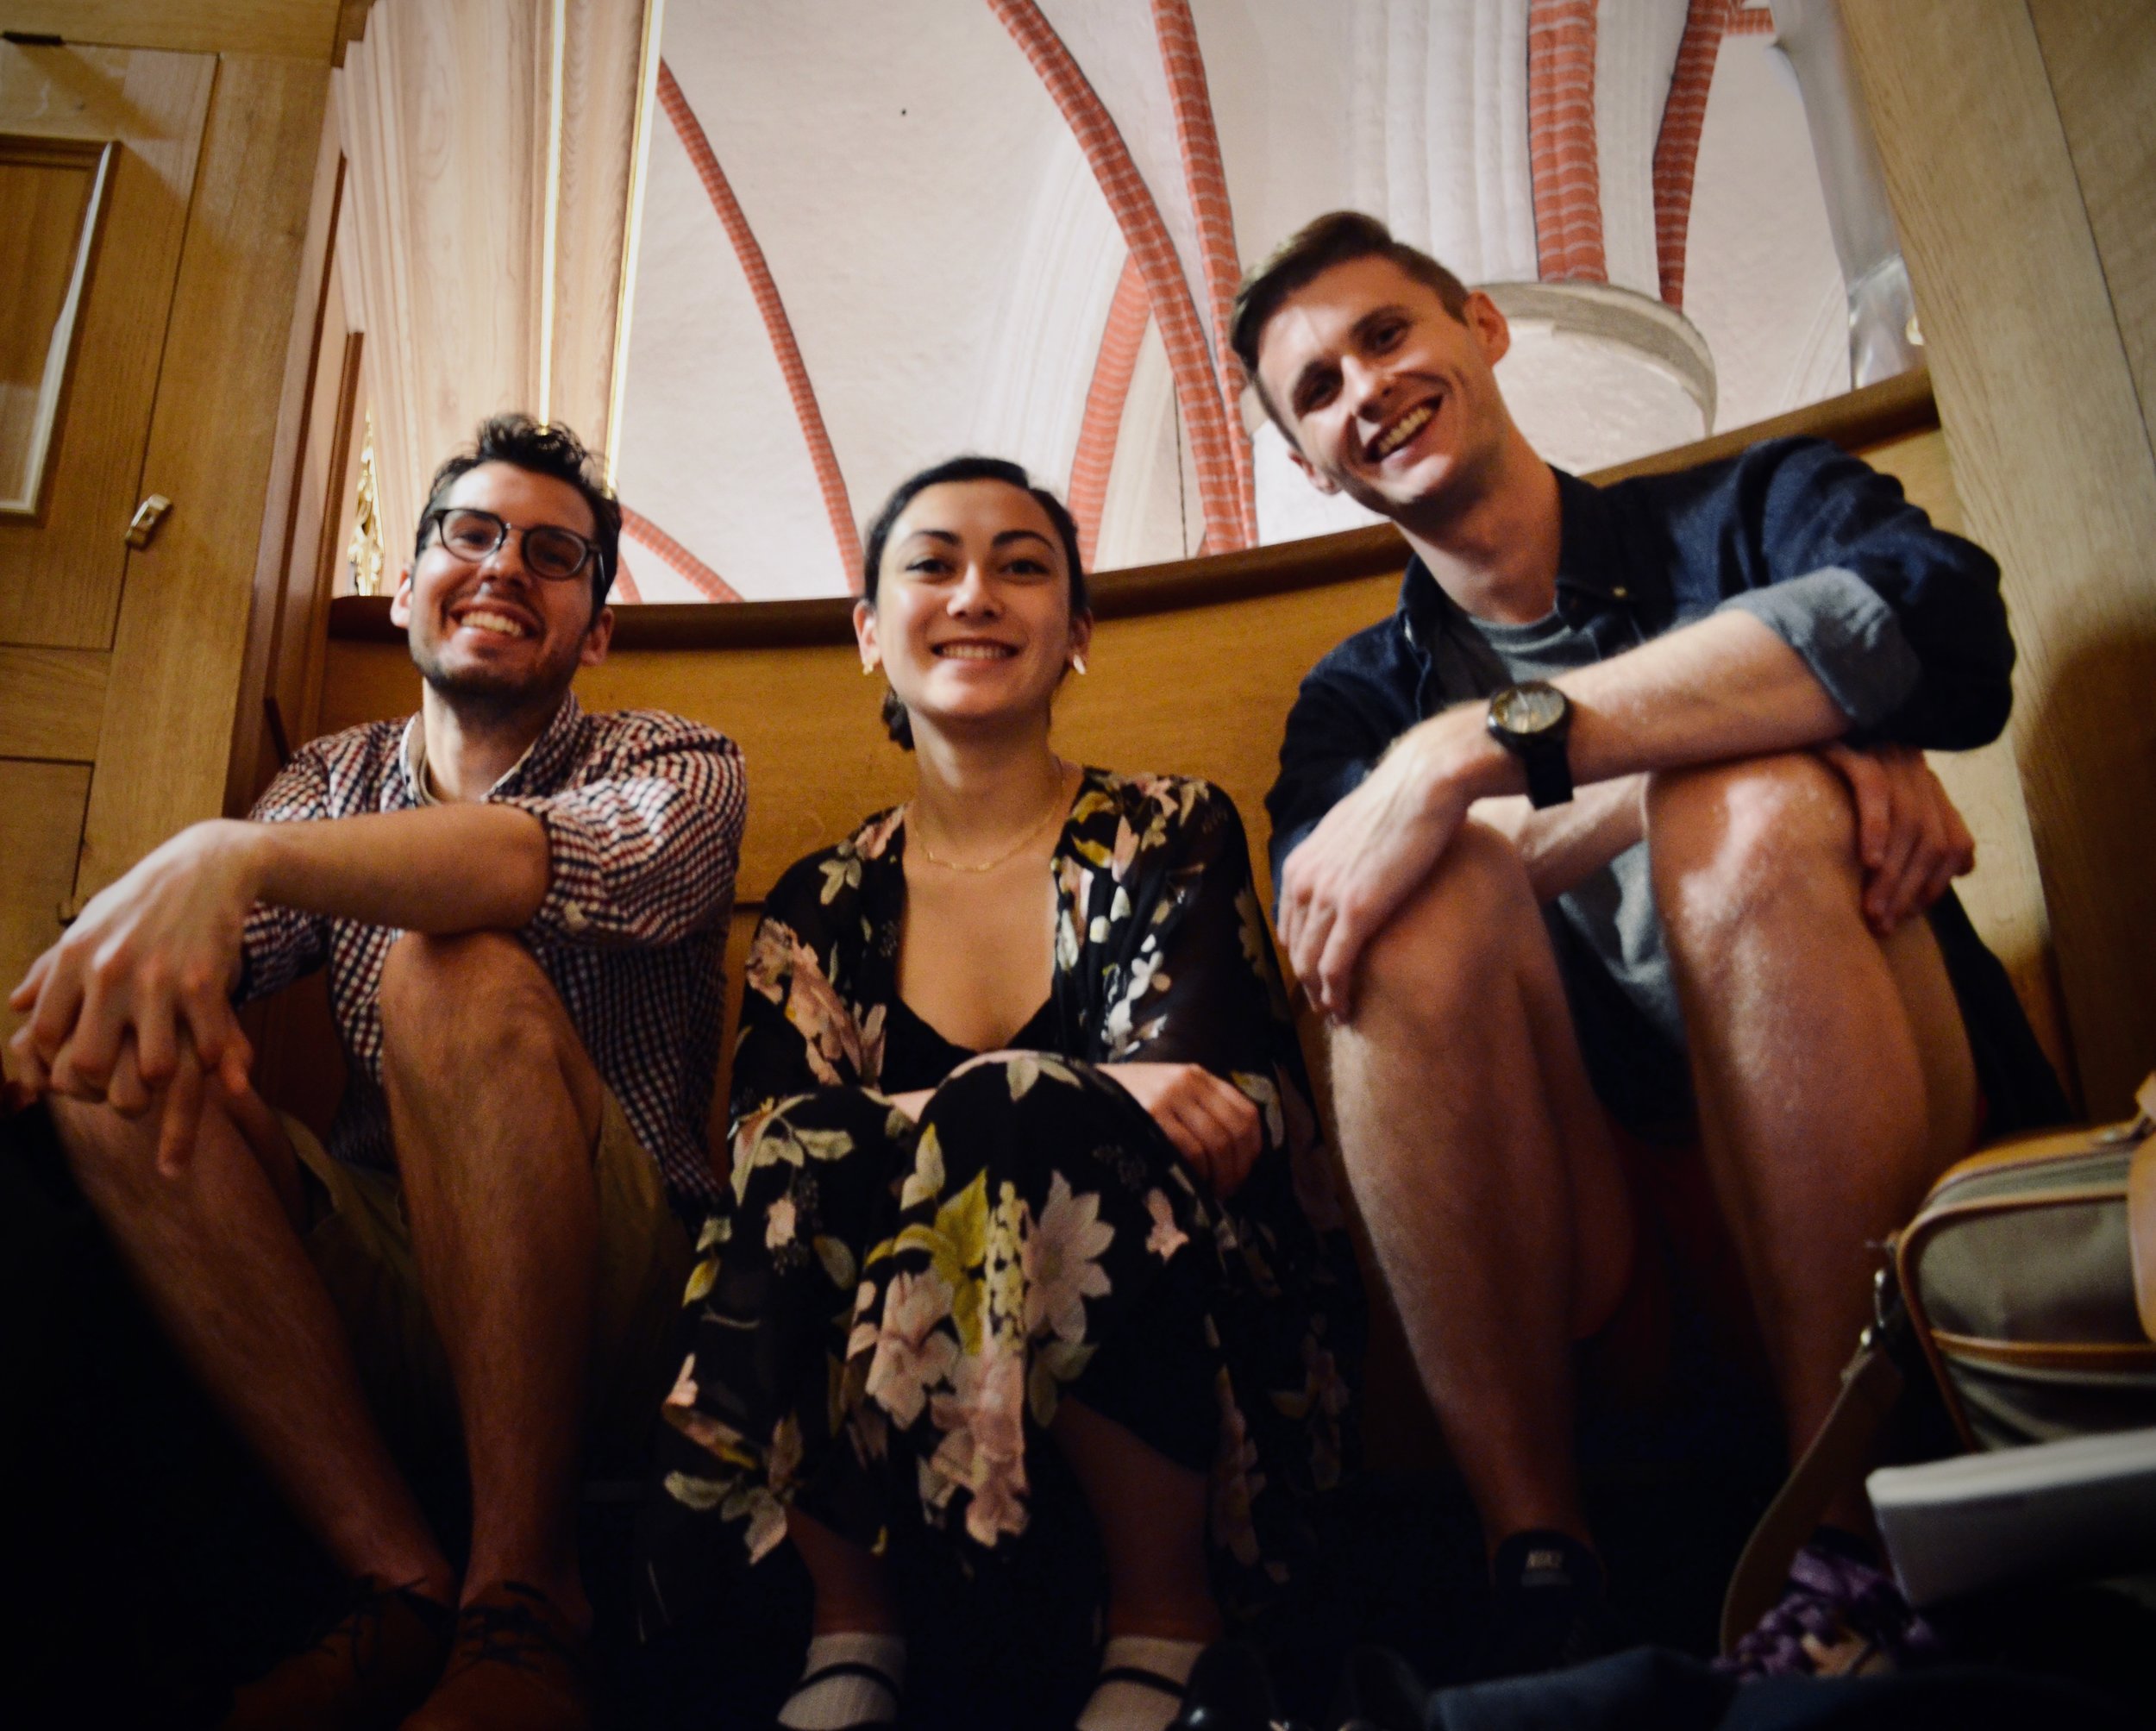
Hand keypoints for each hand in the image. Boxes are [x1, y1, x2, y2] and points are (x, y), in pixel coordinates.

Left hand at [7, 819, 259, 1156]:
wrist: (206, 866)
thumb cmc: (141, 902)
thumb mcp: (87, 926)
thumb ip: (50, 970)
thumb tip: (15, 1007)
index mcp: (75, 958)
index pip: (46, 1036)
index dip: (61, 1062)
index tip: (87, 1063)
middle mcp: (110, 971)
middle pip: (92, 1063)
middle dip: (110, 1086)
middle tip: (127, 1083)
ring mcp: (160, 979)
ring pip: (153, 1068)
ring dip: (163, 1077)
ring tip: (169, 1069)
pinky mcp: (206, 983)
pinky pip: (204, 1047)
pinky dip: (209, 1058)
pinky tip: (207, 1047)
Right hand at [1099, 1061, 1261, 1195]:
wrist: (1074, 1094)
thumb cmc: (1122, 1102)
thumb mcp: (1164, 1093)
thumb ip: (1196, 1111)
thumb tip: (1232, 1155)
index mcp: (1197, 1075)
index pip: (1246, 1112)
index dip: (1252, 1149)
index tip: (1242, 1172)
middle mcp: (1188, 1081)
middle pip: (1235, 1132)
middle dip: (1237, 1170)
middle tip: (1225, 1192)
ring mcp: (1169, 1096)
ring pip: (1217, 1144)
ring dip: (1219, 1177)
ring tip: (1209, 1194)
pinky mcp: (1151, 1113)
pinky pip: (1190, 1150)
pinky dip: (1197, 1174)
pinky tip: (1189, 1185)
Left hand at [1276, 715, 1482, 1019]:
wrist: (1423, 782)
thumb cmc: (1400, 802)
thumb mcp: (1353, 829)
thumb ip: (1341, 857)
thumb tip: (1352, 871)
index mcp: (1300, 863)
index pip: (1289, 925)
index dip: (1302, 955)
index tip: (1318, 975)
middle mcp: (1303, 881)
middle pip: (1296, 950)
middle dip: (1308, 983)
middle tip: (1327, 1006)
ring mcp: (1326, 897)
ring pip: (1310, 964)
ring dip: (1321, 996)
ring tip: (1337, 1014)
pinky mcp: (1356, 911)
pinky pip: (1334, 967)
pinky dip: (1336, 994)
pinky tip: (1346, 1010)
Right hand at [1820, 742, 1974, 935]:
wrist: (1790, 728)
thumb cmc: (1822, 783)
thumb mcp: (1876, 812)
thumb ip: (1917, 835)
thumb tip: (1965, 868)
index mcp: (1926, 788)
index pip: (1955, 843)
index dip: (1937, 884)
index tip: (1908, 916)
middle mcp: (1915, 771)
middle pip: (1931, 840)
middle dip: (1910, 889)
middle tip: (1884, 925)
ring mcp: (1887, 756)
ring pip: (1908, 822)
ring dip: (1893, 873)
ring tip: (1872, 910)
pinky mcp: (1854, 747)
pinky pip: (1874, 789)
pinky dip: (1876, 828)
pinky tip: (1867, 861)